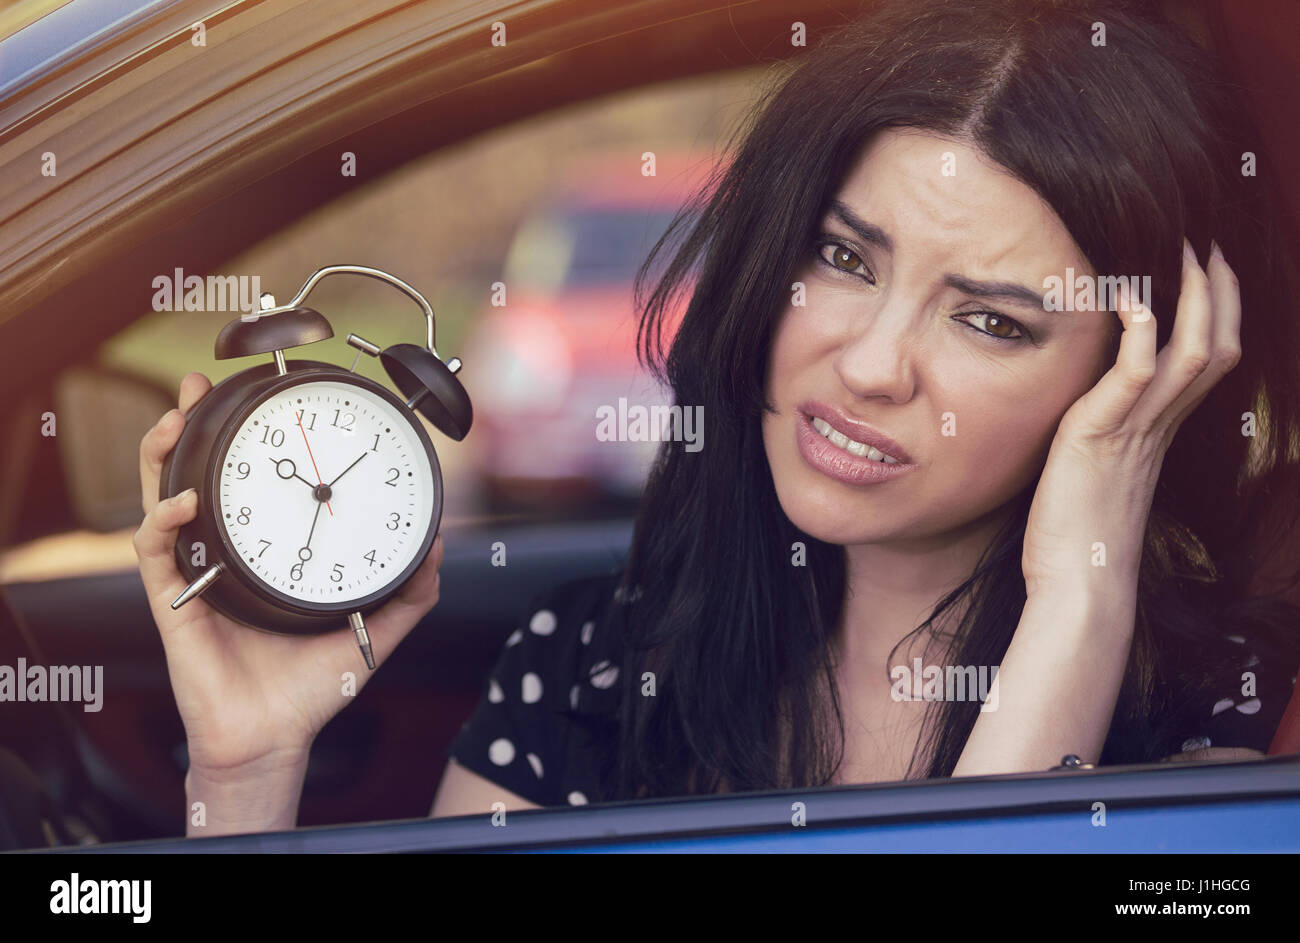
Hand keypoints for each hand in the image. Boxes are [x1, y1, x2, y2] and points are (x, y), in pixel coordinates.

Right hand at [134, 372, 444, 777]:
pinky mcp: (172, 601)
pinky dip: (165, 520)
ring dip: (161, 453)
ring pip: (160, 498)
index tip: (262, 400)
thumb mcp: (374, 629)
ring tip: (175, 417)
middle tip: (199, 384)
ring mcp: (193, 573)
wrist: (275, 737)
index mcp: (264, 552)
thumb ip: (411, 592)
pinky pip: (154, 551)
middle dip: (190, 426)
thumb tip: (439, 545)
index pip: (250, 484)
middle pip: (194, 475)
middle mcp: (223, 554)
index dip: (246, 441)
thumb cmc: (313, 686)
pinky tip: (186, 501)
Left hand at [1022, 240, 1240, 597]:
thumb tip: (1084, 409)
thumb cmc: (1075, 537)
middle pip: (1217, 346)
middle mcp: (1159, 427)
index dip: (1215, 312)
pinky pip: (1138, 371)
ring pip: (1194, 351)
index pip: (1207, 360)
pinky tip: (1129, 294)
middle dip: (1218, 290)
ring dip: (1193, 295)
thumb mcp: (1093, 471)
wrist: (1077, 586)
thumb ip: (1100, 435)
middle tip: (1206, 242)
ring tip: (1182, 249)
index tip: (1205, 268)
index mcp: (1159, 433)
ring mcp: (1137, 431)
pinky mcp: (1103, 434)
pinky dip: (1142, 327)